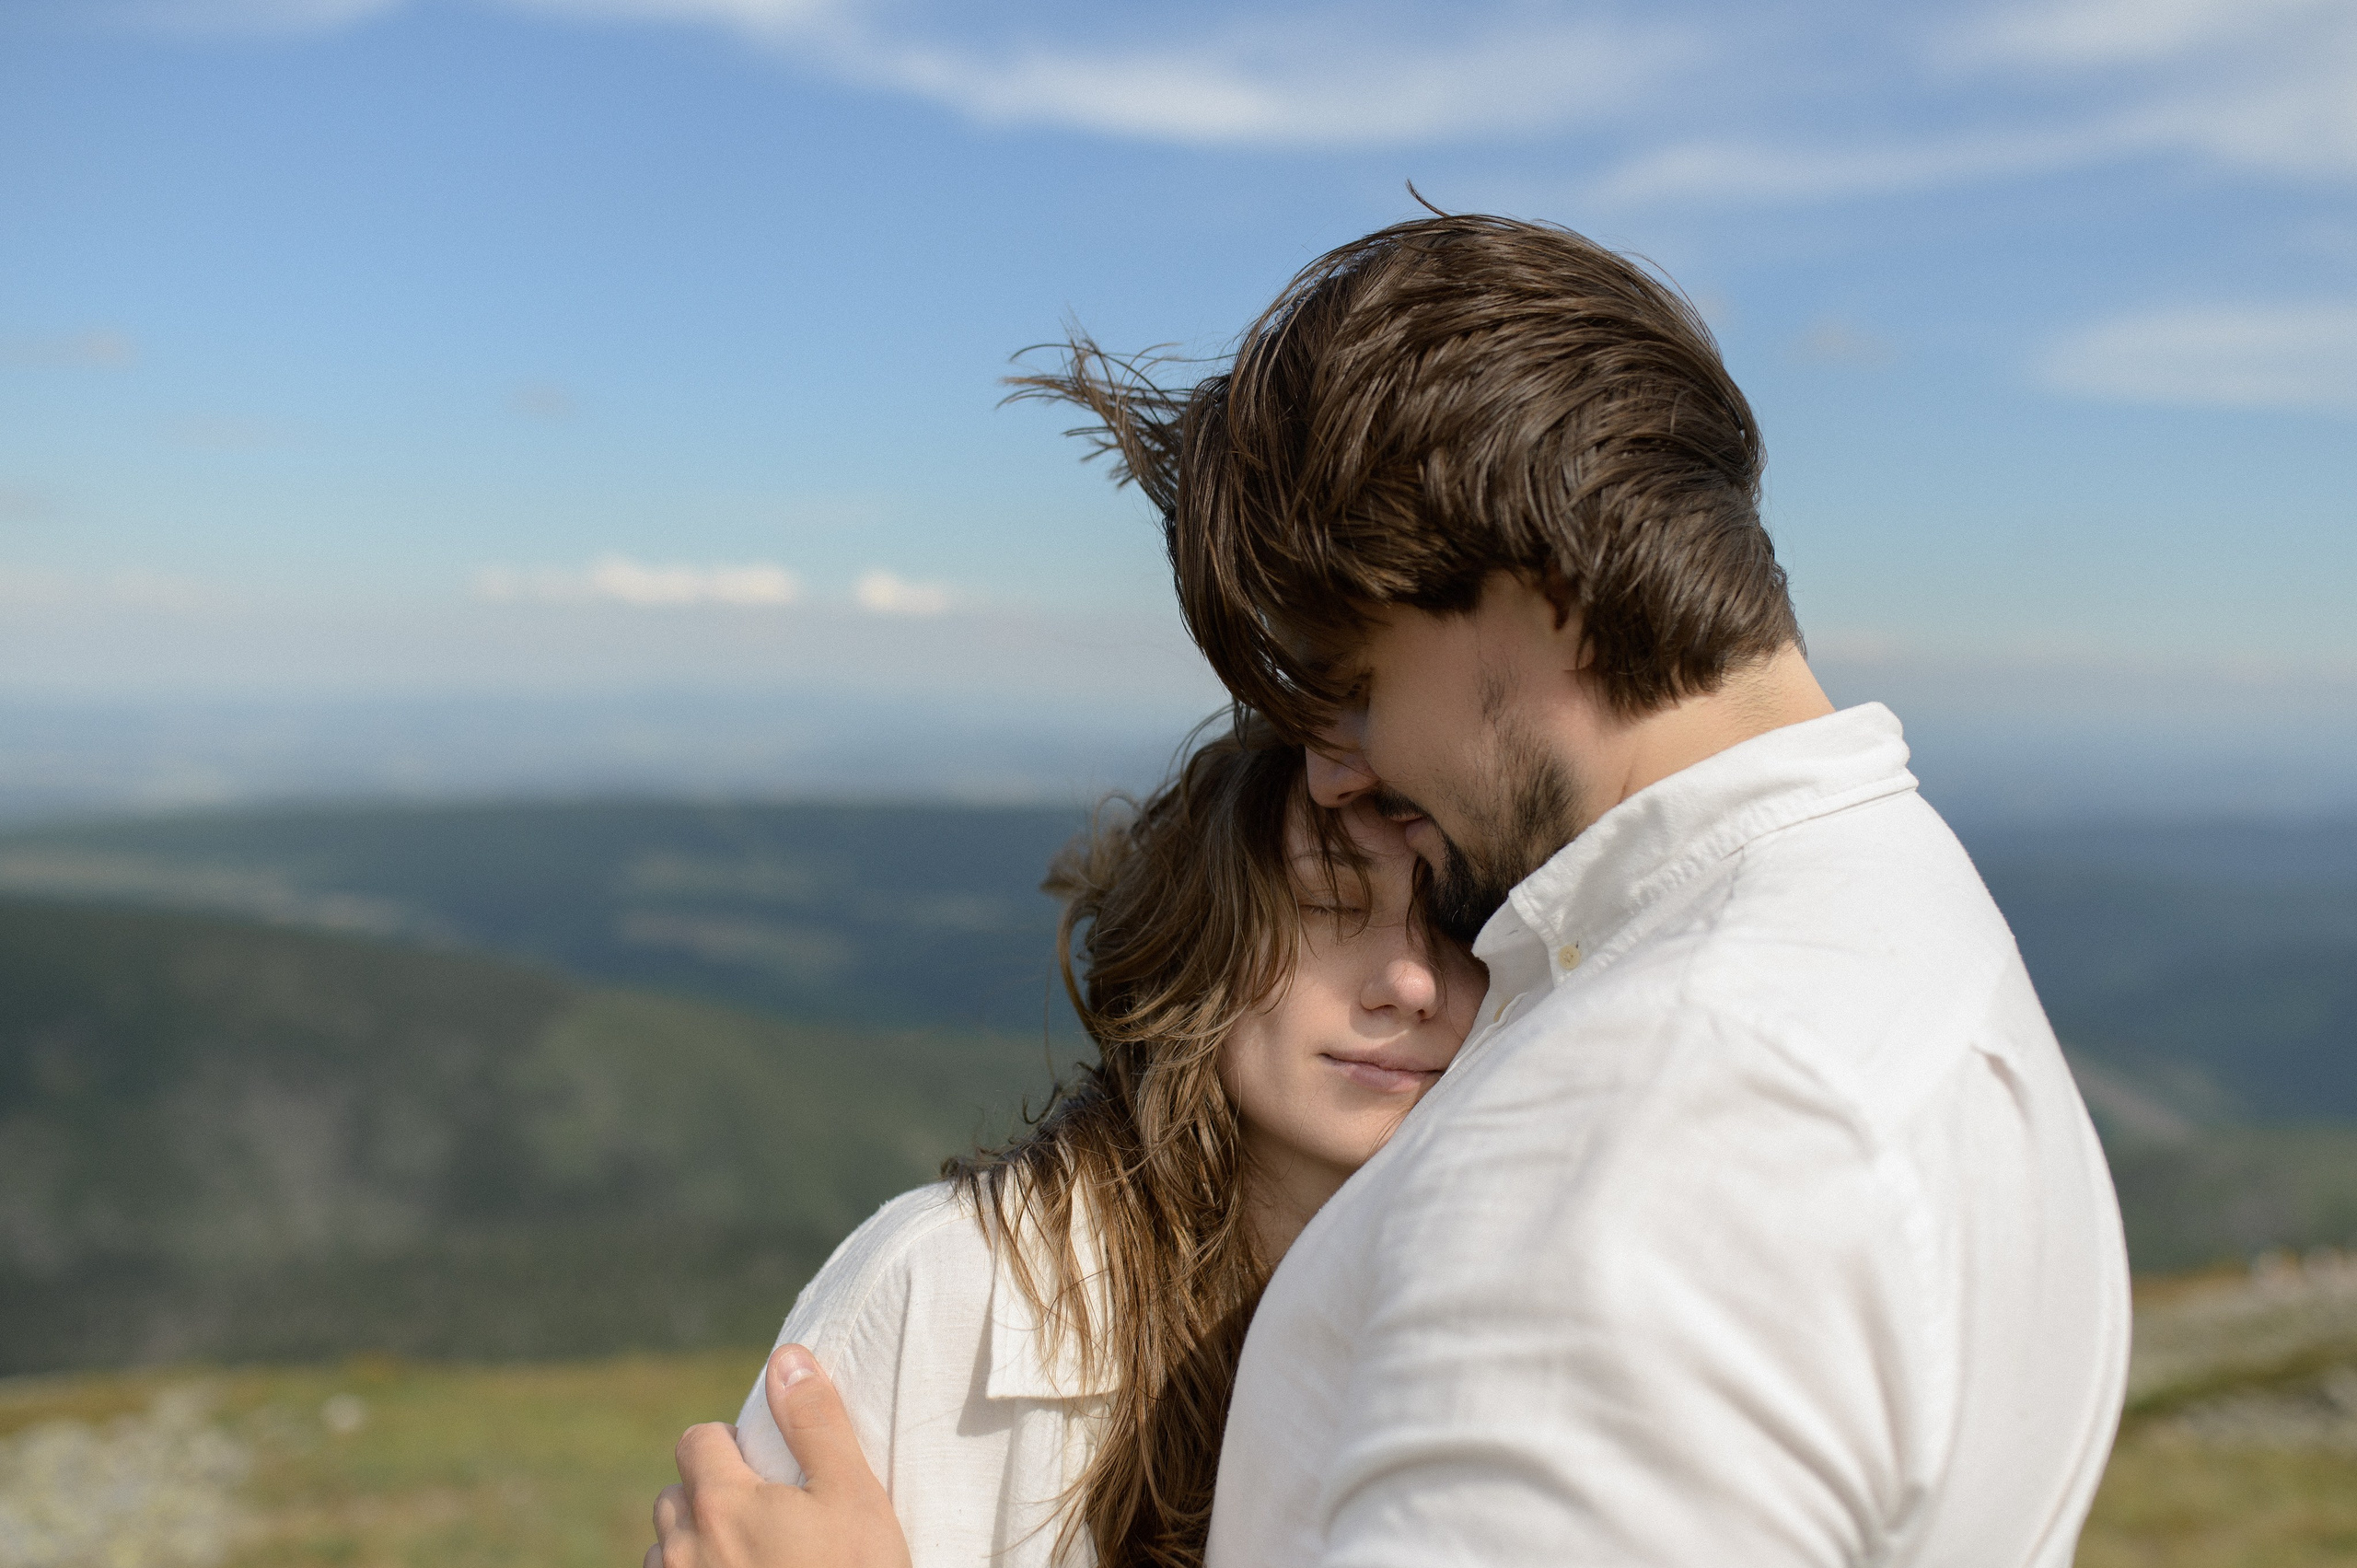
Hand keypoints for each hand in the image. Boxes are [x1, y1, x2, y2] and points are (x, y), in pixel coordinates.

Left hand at [646, 1345, 911, 1567]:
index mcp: (720, 1503)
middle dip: (710, 1493)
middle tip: (766, 1514)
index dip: (730, 1443)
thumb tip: (786, 1359)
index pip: (696, 1440)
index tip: (767, 1466)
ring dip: (697, 1545)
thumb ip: (815, 1423)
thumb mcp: (852, 1496)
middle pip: (674, 1496)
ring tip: (754, 1559)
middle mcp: (684, 1550)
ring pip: (668, 1551)